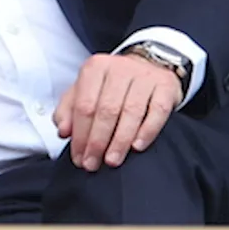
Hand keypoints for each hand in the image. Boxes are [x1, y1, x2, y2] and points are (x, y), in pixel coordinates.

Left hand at [53, 52, 182, 172]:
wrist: (149, 66)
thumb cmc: (112, 84)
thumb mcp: (86, 90)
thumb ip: (68, 110)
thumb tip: (63, 131)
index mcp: (95, 67)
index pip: (84, 105)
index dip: (79, 135)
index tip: (78, 157)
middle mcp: (119, 68)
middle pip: (106, 110)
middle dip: (97, 141)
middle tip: (93, 163)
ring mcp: (144, 76)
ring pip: (131, 112)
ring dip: (119, 141)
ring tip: (112, 160)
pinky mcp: (165, 85)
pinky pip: (157, 111)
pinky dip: (147, 131)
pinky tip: (137, 147)